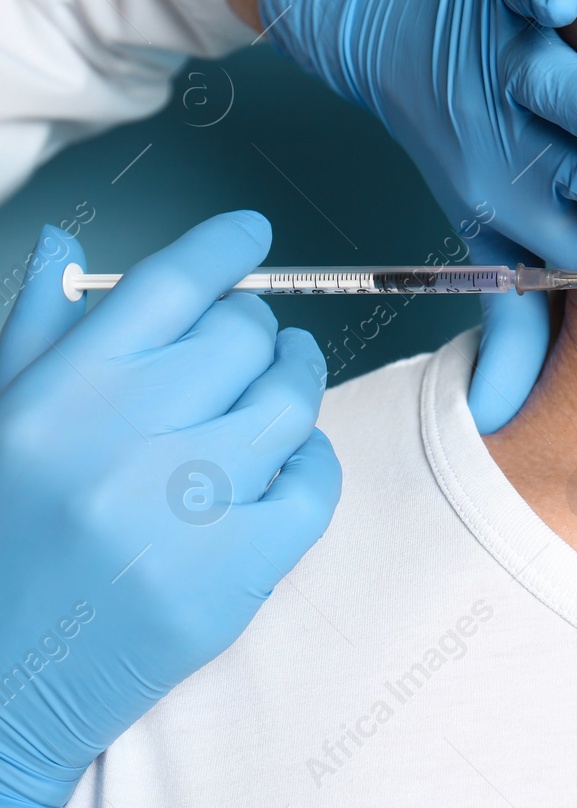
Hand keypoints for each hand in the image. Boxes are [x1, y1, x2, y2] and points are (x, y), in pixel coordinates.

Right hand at [0, 214, 339, 807]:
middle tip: (249, 342)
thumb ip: (37, 331)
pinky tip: (279, 468)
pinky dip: (310, 465)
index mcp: (59, 396)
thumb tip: (66, 245)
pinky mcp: (234, 574)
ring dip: (293, 385)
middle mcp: (122, 442)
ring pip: (290, 400)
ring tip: (275, 390)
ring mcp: (184, 510)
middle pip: (241, 335)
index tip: (249, 233)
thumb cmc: (0, 543)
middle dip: (253, 330)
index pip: (167, 284)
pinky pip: (315, 482)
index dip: (223, 247)